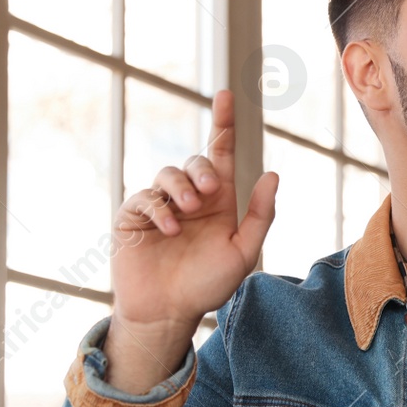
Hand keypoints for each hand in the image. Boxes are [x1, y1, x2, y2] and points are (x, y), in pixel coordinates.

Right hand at [107, 90, 276, 383]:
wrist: (168, 313)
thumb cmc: (207, 286)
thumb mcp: (242, 252)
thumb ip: (259, 215)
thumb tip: (272, 174)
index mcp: (218, 203)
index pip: (221, 154)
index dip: (224, 123)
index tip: (227, 94)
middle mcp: (190, 199)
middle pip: (195, 161)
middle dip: (203, 170)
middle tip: (210, 193)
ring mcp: (161, 206)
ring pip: (168, 173)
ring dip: (181, 187)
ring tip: (187, 212)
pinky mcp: (134, 217)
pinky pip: (145, 198)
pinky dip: (159, 208)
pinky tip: (169, 229)